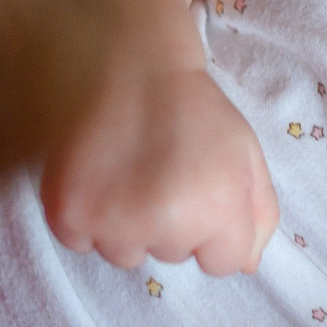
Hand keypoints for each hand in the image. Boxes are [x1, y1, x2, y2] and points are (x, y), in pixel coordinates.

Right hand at [41, 55, 276, 275]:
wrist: (127, 61)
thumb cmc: (193, 107)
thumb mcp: (247, 153)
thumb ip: (259, 214)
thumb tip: (246, 266)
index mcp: (218, 207)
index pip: (223, 264)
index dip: (214, 228)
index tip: (200, 189)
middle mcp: (165, 222)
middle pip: (173, 257)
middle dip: (173, 223)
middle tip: (162, 169)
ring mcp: (111, 221)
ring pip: (126, 254)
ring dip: (128, 224)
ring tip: (128, 169)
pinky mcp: (67, 213)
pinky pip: (83, 241)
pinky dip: (88, 216)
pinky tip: (98, 173)